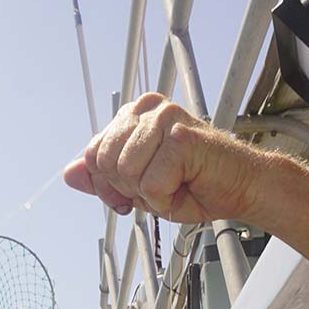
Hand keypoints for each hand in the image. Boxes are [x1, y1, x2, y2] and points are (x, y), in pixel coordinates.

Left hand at [64, 93, 259, 226]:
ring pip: (125, 172)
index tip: (134, 193)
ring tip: (175, 184)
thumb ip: (102, 179)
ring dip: (150, 195)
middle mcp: (147, 108)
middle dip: (129, 189)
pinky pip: (151, 184)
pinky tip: (186, 186)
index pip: (92, 155)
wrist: (240, 188)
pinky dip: (167, 200)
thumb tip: (68, 174)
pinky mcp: (180, 137)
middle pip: (103, 163)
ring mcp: (164, 118)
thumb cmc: (194, 184)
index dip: (108, 186)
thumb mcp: (138, 186)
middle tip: (161, 187)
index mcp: (133, 114)